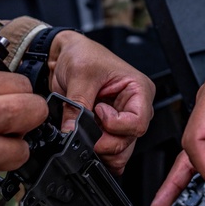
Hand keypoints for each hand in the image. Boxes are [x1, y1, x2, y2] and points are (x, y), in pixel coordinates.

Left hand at [48, 31, 154, 174]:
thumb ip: (77, 106)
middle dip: (105, 141)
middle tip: (85, 130)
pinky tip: (86, 139)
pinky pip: (109, 150)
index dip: (114, 124)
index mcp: (139, 89)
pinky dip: (97, 151)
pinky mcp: (108, 128)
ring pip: (120, 150)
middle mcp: (135, 106)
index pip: (138, 122)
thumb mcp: (80, 75)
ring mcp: (122, 119)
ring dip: (100, 148)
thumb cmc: (82, 54)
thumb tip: (71, 131)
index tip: (97, 112)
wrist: (65, 54)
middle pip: (129, 139)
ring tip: (84, 131)